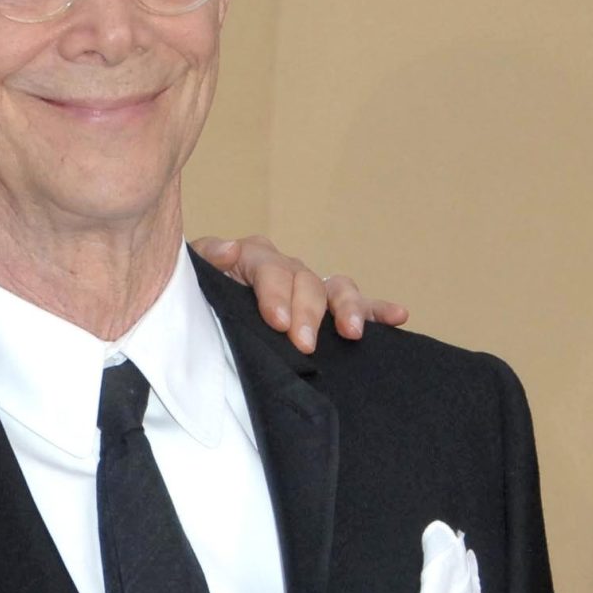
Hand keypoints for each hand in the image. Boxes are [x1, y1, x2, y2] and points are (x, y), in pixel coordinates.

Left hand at [192, 235, 409, 354]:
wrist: (197, 315)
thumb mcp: (193, 280)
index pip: (269, 268)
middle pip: (305, 281)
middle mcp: (285, 268)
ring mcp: (309, 287)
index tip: (278, 323)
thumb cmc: (197, 297)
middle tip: (303, 342)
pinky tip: (399, 316)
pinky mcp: (328, 308)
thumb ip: (207, 262)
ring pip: (335, 288)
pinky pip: (359, 305)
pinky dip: (378, 309)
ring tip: (352, 332)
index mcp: (251, 257)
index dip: (276, 294)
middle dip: (307, 312)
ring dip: (347, 308)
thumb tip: (229, 250)